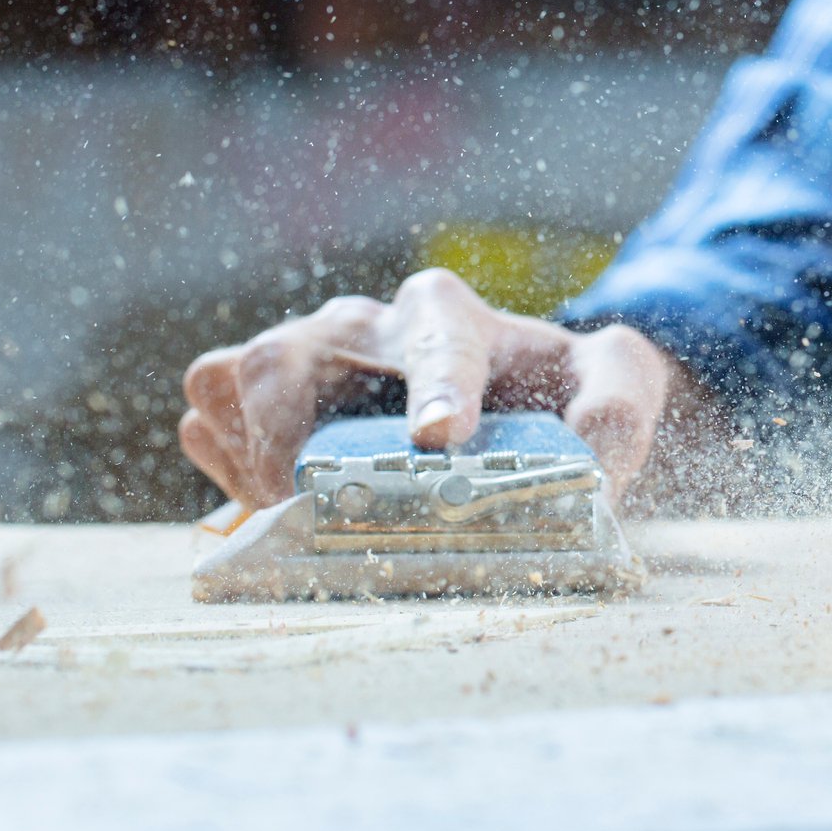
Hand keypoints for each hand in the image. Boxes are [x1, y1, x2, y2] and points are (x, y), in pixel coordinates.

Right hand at [180, 268, 689, 508]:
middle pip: (285, 356)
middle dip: (289, 437)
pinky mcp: (273, 403)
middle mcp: (363, 327)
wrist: (529, 402)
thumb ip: (620, 408)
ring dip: (247, 454)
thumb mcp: (622, 384)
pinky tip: (270, 508)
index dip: (434, 389)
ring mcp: (308, 360)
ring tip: (292, 515)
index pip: (437, 344)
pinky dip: (225, 465)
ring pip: (230, 378)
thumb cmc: (566, 388)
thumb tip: (590, 465)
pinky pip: (210, 418)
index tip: (438, 440)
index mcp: (449, 315)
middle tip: (321, 509)